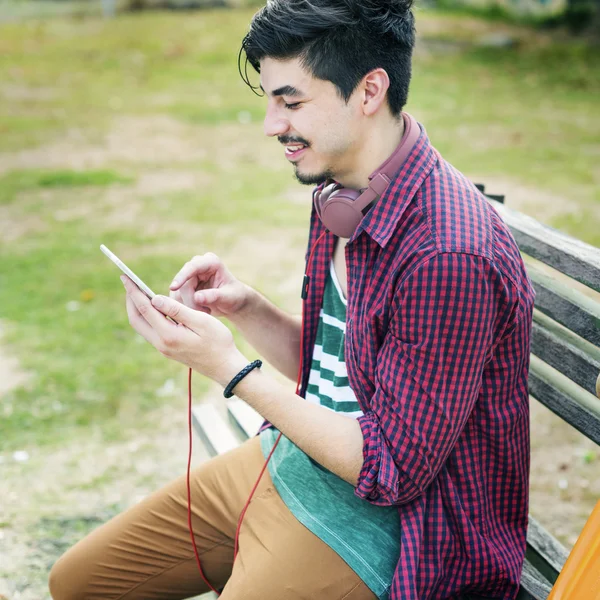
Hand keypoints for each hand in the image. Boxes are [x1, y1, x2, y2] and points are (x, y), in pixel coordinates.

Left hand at [122, 276, 246, 386]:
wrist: (225, 367)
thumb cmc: (219, 342)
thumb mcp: (201, 321)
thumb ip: (177, 310)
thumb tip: (155, 298)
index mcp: (169, 335)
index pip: (145, 309)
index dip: (134, 291)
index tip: (125, 277)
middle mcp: (161, 344)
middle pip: (136, 320)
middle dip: (130, 300)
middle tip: (128, 282)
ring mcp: (164, 349)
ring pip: (142, 326)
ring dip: (138, 308)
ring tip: (139, 291)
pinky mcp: (168, 350)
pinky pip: (151, 331)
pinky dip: (148, 316)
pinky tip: (154, 307)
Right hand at [169, 253, 251, 318]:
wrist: (233, 302)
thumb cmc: (234, 296)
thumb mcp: (228, 297)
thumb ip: (214, 296)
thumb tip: (197, 297)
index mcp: (211, 262)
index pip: (192, 267)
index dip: (182, 276)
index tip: (173, 287)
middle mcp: (197, 265)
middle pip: (183, 283)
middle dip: (190, 300)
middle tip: (205, 312)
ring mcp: (189, 276)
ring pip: (177, 292)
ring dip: (188, 306)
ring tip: (207, 311)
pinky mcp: (183, 286)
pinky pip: (176, 298)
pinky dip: (185, 307)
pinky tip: (199, 312)